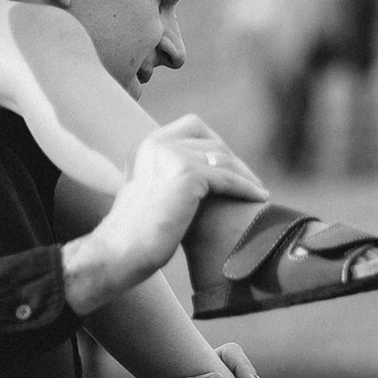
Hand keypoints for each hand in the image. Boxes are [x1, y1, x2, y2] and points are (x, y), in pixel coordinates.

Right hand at [63, 116, 265, 310]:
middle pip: (211, 140)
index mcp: (146, 144)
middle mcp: (156, 143)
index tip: (229, 164)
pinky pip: (227, 178)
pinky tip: (258, 197)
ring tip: (258, 190)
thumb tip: (200, 174)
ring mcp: (171, 156)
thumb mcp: (149, 190)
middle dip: (233, 158)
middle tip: (248, 179)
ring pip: (222, 157)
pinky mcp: (187, 174)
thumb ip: (167, 173)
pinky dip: (246, 188)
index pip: (191, 125)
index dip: (215, 142)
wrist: (119, 252)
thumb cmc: (135, 233)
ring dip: (244, 173)